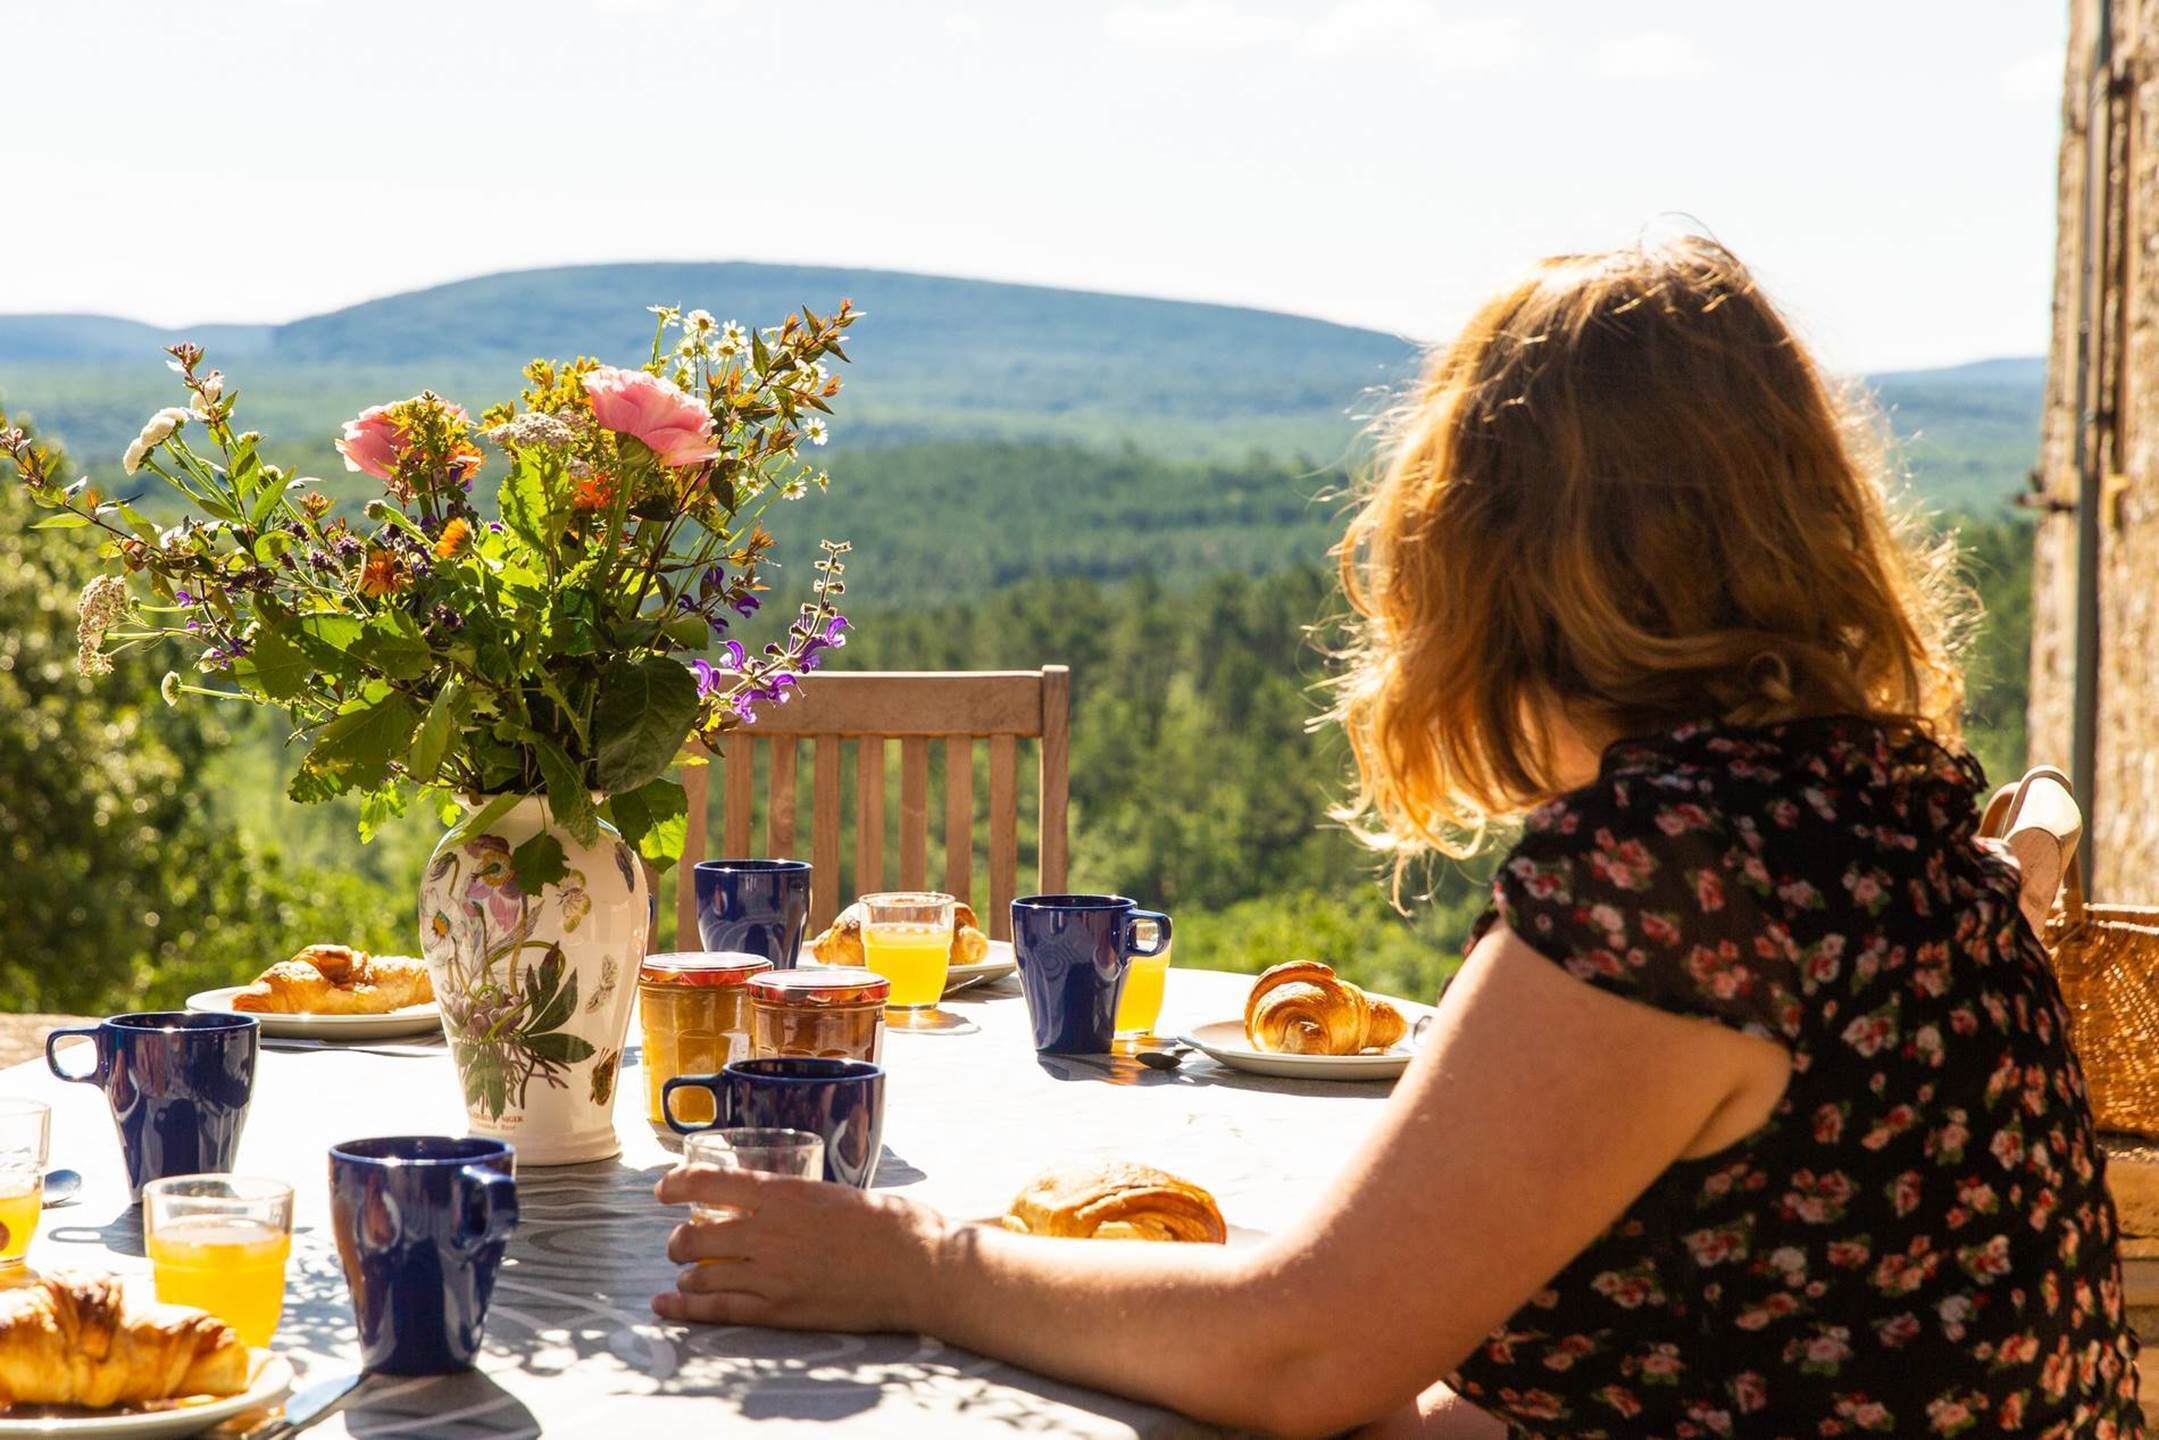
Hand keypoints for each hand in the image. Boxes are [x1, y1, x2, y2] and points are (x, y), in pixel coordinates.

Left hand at [650, 1165, 946, 1332]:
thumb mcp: (833, 1191)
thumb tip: (768, 1201)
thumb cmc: (888, 1222)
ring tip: (689, 1275)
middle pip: (694, 1235)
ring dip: (686, 1274)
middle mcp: (766, 1231)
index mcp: (782, 1192)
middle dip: (681, 1240)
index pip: (709, 1182)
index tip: (663, 1189)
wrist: (916, 1265)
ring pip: (699, 1275)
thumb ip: (794, 1199)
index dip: (676, 1184)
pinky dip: (684, 1309)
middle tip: (684, 1242)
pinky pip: (716, 1310)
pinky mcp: (778, 1310)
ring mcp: (769, 1274)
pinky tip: (666, 1306)